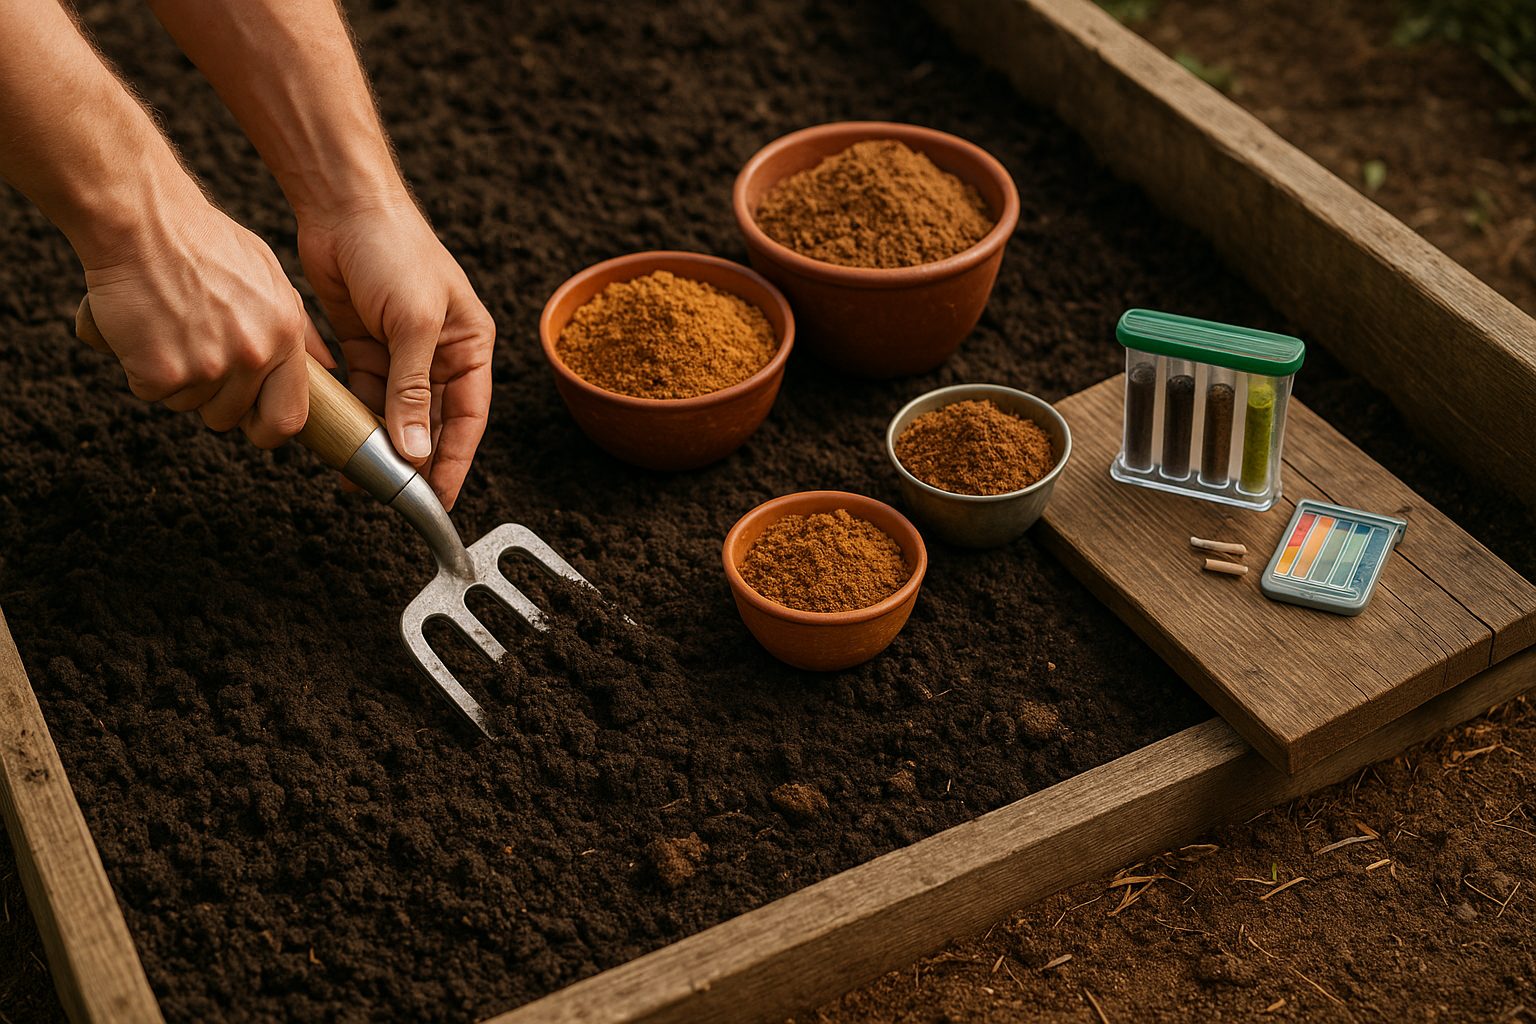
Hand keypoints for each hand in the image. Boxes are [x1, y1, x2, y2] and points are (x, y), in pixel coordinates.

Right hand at [82, 194, 331, 448]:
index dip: (267, 428)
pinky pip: (150, 393)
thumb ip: (300, 331)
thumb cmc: (204, 243)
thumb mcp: (272, 279)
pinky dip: (139, 369)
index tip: (251, 420)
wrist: (142, 221)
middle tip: (194, 354)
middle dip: (210, 397)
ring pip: (187, 405)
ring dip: (175, 380)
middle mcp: (252, 355)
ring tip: (171, 330)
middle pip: (229, 416)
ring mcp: (207, 366)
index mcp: (284, 336)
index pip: (289, 419)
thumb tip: (329, 369)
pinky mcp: (160, 371)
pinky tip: (143, 331)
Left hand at [297, 196, 493, 509]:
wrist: (343, 205)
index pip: (468, 419)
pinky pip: (363, 395)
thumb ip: (413, 390)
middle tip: (390, 496)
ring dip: (378, 445)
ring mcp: (401, 353)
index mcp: (470, 347)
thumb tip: (415, 450)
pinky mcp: (365, 347)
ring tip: (357, 478)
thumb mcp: (414, 324)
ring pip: (393, 415)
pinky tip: (340, 439)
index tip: (436, 501)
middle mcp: (440, 354)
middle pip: (430, 423)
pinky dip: (353, 417)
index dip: (454, 462)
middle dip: (412, 461)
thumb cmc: (395, 251)